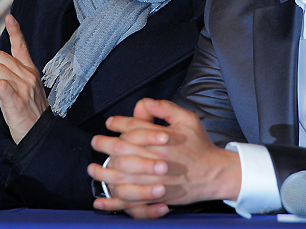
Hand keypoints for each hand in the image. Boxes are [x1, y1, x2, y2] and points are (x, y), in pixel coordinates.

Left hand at [0, 14, 47, 143]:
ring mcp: (24, 87)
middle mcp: (28, 75)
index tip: (9, 18)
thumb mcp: (19, 89)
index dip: (15, 31)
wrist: (40, 134)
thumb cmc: (28, 112)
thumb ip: (3, 74)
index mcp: (31, 71)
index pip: (22, 47)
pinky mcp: (16, 100)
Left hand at [88, 99, 240, 217]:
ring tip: (92, 168)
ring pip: (122, 176)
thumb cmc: (199, 145)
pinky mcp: (155, 197)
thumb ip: (166, 108)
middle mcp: (155, 158)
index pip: (133, 127)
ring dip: (104, 172)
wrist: (213, 174)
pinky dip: (113, 203)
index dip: (118, 123)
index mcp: (162, 138)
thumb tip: (146, 102)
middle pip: (123, 150)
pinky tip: (101, 201)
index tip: (110, 122)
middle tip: (95, 141)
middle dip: (105, 144)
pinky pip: (130, 202)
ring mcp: (153, 180)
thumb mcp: (187, 119)